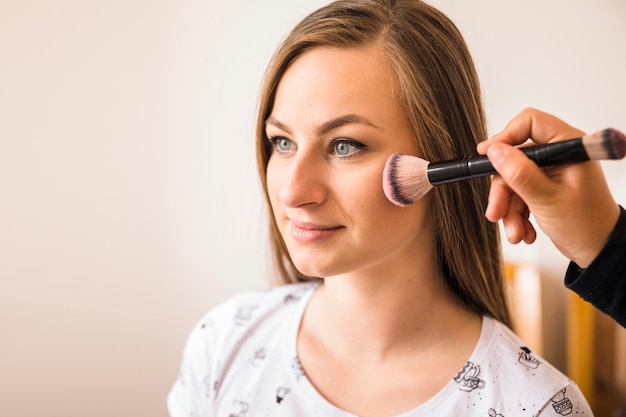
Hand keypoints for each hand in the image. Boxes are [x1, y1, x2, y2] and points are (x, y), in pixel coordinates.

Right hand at [477, 108, 619, 266]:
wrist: (598, 252)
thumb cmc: (586, 225)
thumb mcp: (547, 200)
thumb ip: (520, 173)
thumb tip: (495, 151)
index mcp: (569, 147)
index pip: (530, 123)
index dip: (505, 137)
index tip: (487, 155)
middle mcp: (559, 155)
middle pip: (514, 158)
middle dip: (504, 190)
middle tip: (496, 212)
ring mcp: (551, 172)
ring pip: (512, 180)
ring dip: (509, 208)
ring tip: (516, 232)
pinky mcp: (544, 188)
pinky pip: (518, 194)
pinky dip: (516, 214)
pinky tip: (524, 231)